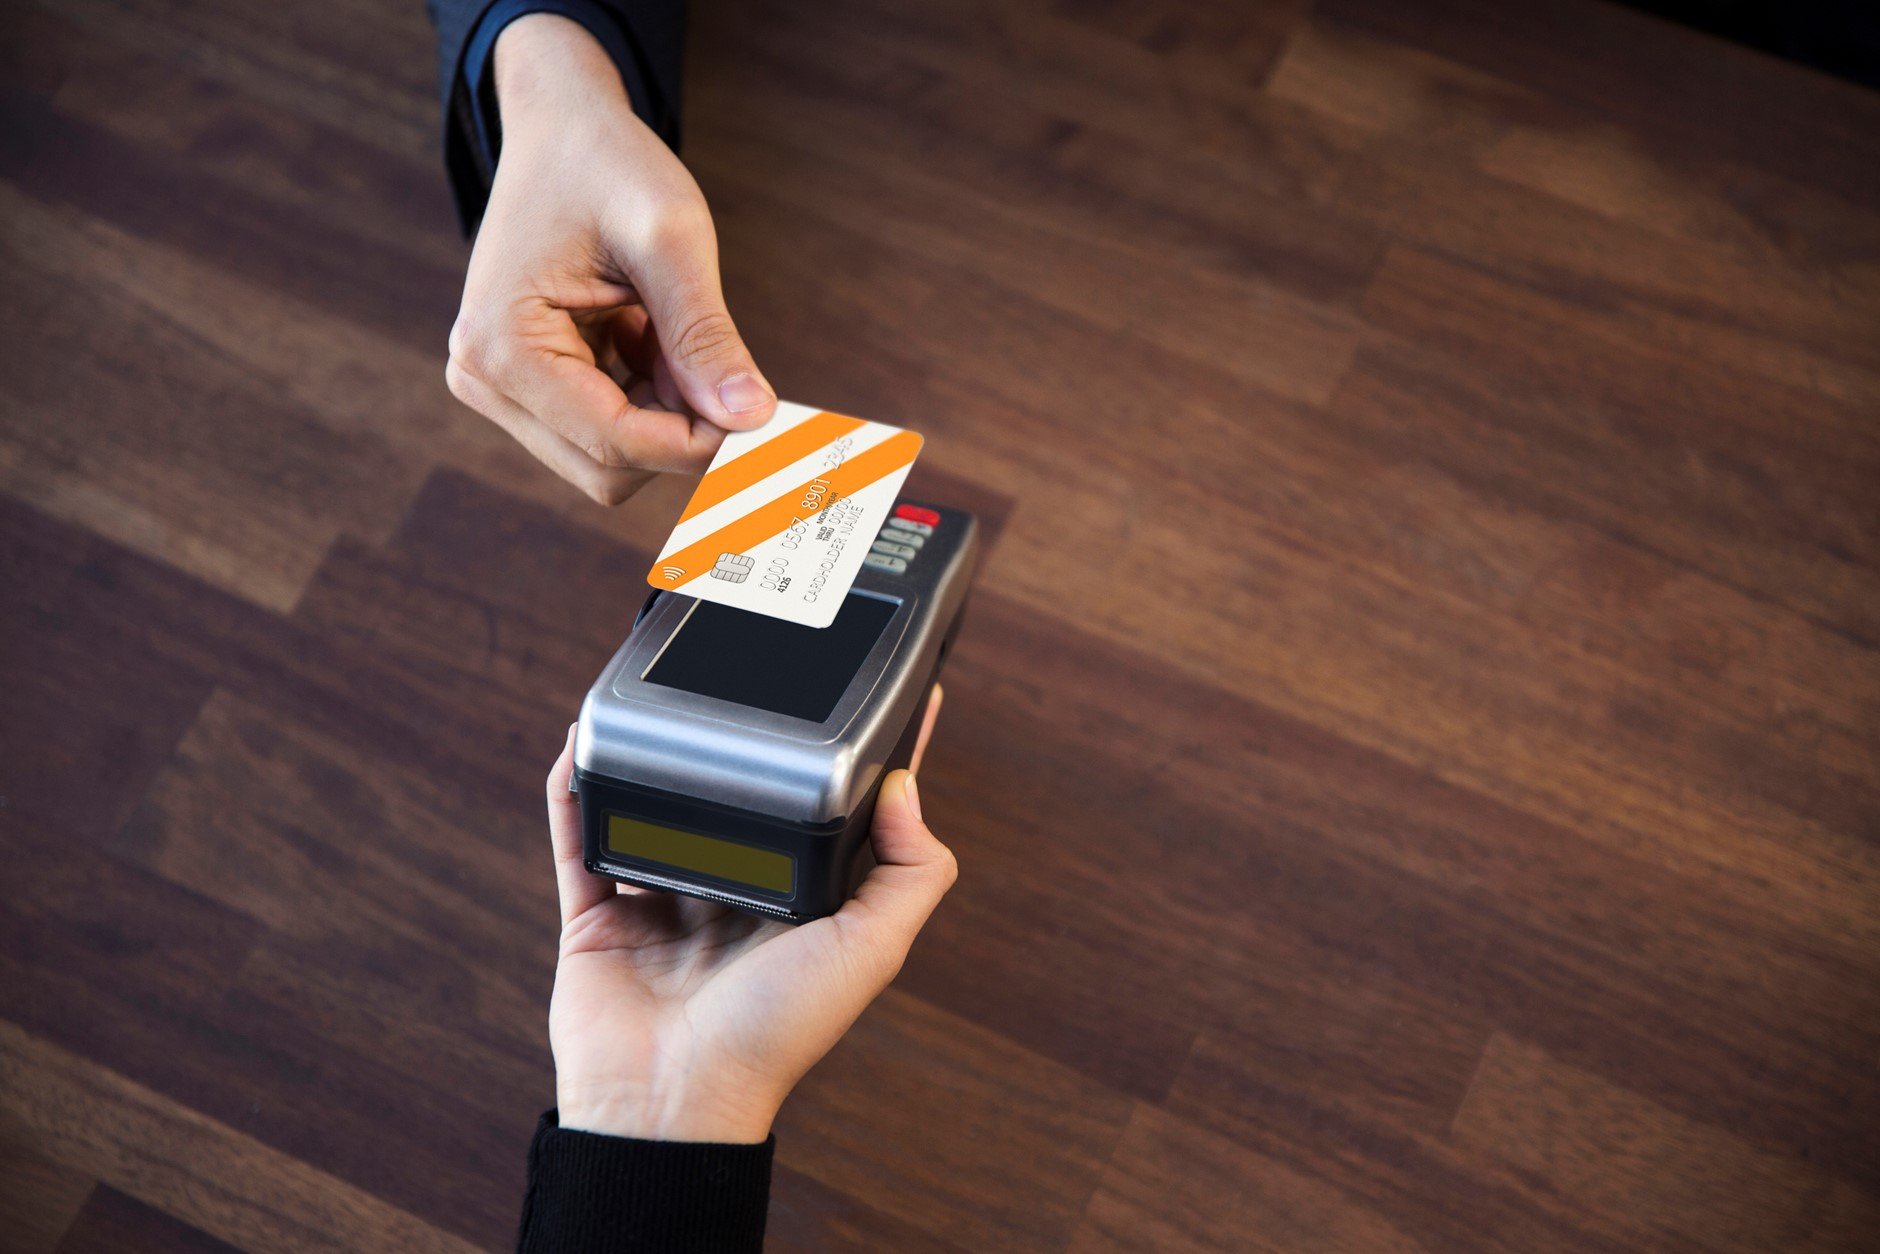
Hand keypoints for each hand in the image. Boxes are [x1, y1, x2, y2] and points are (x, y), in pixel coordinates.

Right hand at [446, 14, 776, 504]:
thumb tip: (752, 419)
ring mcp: (498, 386)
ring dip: (664, 411)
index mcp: (501, 347)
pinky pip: (605, 430)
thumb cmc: (606, 165)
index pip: (616, 445)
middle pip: (607, 469)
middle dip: (676, 427)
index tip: (757, 413)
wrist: (562, 127)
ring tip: (670, 330)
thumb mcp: (669, 238)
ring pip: (610, 457)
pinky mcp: (524, 386)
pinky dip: (648, 396)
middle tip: (714, 359)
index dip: (697, 443)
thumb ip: (706, 335)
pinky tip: (650, 335)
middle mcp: (483, 378)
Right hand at [543, 690, 956, 1141]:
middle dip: (747, 749)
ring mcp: (662, 900)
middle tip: (754, 676)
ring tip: (670, 695)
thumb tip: (905, 784)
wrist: (671, 1098)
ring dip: (660, 757)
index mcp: (799, 899)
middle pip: (742, 801)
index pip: (832, 813)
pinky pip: (582, 835)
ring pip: (661, 807)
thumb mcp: (870, 952)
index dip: (855, 758)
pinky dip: (578, 787)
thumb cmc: (776, 1036)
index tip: (880, 692)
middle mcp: (733, 892)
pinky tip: (586, 737)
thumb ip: (909, 873)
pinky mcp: (597, 912)